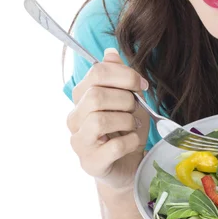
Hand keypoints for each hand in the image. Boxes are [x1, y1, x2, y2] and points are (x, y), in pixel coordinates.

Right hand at [66, 48, 150, 191]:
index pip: (97, 72)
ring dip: (126, 122)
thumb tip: (110, 52)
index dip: (124, 75)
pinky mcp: (90, 162)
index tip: (142, 85)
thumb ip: (119, 77)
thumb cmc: (126, 131)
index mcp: (82, 96)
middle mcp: (74, 118)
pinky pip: (114, 146)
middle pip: (96, 95)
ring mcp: (79, 141)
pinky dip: (131, 141)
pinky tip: (132, 142)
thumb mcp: (128, 100)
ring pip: (100, 120)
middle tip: (135, 110)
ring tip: (131, 127)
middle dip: (125, 100)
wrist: (129, 167)